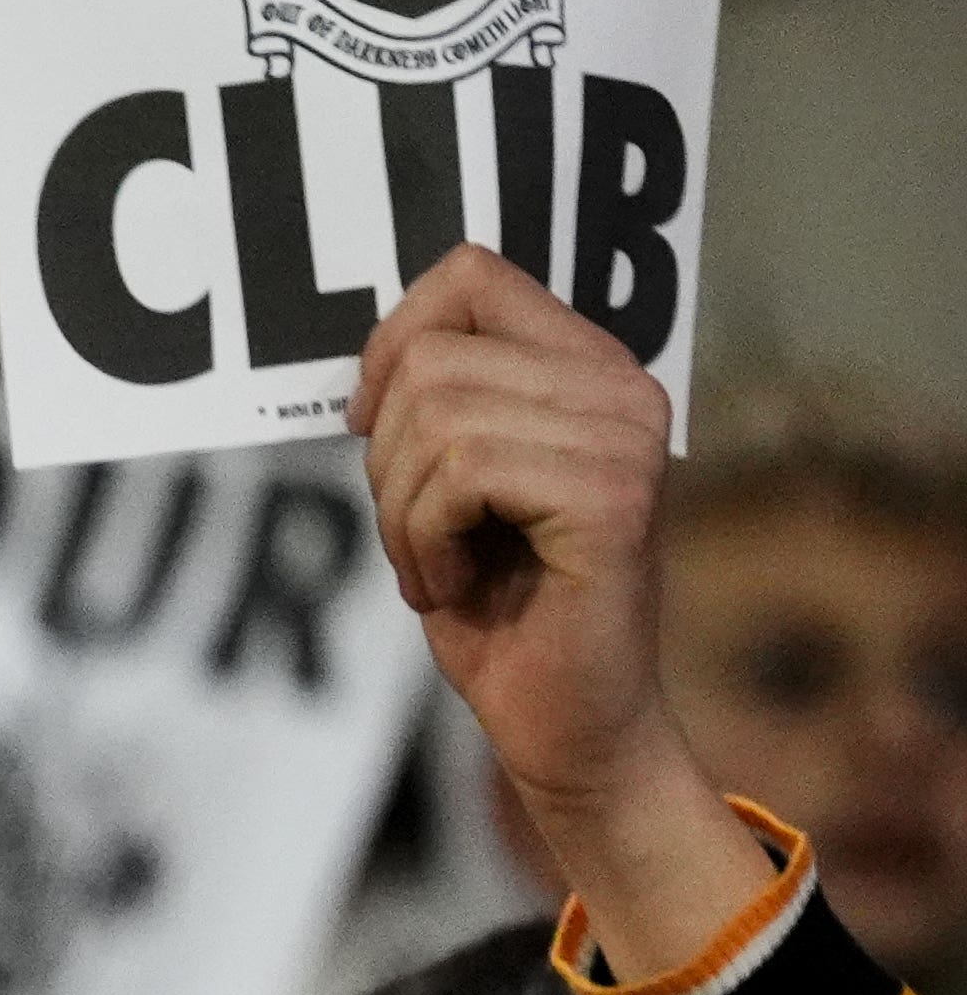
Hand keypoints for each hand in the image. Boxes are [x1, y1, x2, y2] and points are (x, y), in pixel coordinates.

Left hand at [354, 246, 769, 978]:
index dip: (391, 340)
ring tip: (441, 564)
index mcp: (588, 369)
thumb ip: (442, 400)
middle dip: (387, 457)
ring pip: (436, 417)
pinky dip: (423, 541)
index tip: (367, 421)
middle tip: (417, 534)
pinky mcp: (610, 497)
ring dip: (401, 511)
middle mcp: (624, 387)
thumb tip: (381, 349)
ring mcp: (626, 439)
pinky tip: (456, 586)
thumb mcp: (453, 483)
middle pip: (432, 357)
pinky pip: (459, 476)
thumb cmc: (504, 607)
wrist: (566, 720)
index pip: (472, 273)